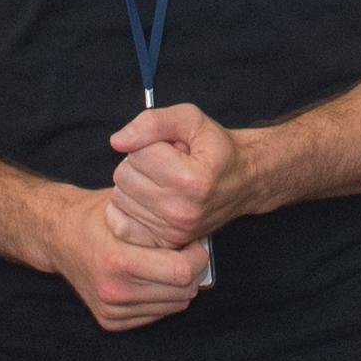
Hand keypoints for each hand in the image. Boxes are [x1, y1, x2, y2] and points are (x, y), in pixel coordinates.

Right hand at [36, 187, 215, 332]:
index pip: (182, 272)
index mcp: (118, 261)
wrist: (58, 237)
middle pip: (183, 292)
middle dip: (192, 272)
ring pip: (174, 306)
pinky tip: (150, 278)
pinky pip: (157, 314)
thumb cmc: (96, 217)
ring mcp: (111, 309)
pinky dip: (162, 297)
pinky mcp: (110, 321)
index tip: (194, 243)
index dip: (197, 257)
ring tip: (166, 264)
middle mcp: (114, 291)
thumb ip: (161, 222)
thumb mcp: (128, 207)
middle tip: (185, 253)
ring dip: (178, 286)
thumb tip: (200, 231)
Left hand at [101, 105, 257, 253]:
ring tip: (162, 181)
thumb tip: (117, 141)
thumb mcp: (190, 119)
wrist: (243, 181)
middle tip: (165, 164)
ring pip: (120, 197)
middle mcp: (181, 209)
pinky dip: (128, 208)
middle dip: (139, 163)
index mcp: (190, 179)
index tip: (170, 147)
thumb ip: (152, 122)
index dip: (148, 142)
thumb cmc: (216, 148)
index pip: (136, 153)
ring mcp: (173, 229)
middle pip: (124, 176)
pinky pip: (121, 223)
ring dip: (135, 185)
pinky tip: (147, 199)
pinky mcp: (166, 240)